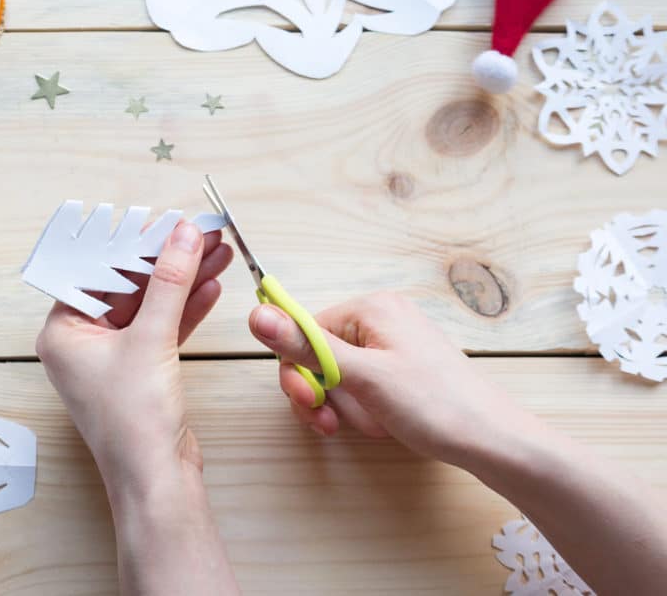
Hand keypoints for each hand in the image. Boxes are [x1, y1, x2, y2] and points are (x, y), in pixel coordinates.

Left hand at [36, 222, 232, 489]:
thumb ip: (169, 281)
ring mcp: (112, 358)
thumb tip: (182, 236)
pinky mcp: (141, 371)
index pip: (96, 271)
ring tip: (217, 251)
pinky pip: (162, 328)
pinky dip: (186, 308)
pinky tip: (210, 285)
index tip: (165, 221)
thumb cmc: (134, 421)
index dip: (132, 243)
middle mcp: (82, 343)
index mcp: (63, 332)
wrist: (157, 480)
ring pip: (149, 305)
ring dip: (183, 280)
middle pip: (126, 285)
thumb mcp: (151, 338)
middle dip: (166, 260)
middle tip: (199, 232)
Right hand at [249, 292, 525, 465]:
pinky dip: (360, 408)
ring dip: (341, 406)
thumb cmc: (434, 405)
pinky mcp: (400, 367)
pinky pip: (360, 383)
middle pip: (317, 352)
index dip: (298, 371)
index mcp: (370, 307)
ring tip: (365, 425)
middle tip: (330, 423)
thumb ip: (306, 347)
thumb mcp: (362, 377)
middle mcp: (380, 318)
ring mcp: (392, 343)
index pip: (303, 331)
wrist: (492, 440)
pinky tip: (378, 423)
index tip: (310, 404)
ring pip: (336, 373)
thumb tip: (256, 314)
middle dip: (319, 393)